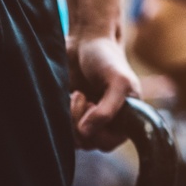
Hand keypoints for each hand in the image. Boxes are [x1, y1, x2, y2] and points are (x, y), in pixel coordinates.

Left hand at [68, 34, 140, 150]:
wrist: (86, 42)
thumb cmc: (107, 58)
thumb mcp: (118, 82)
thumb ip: (108, 110)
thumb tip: (86, 133)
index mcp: (124, 121)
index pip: (107, 144)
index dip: (96, 129)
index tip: (93, 104)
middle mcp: (106, 125)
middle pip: (87, 144)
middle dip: (80, 121)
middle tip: (82, 96)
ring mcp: (87, 122)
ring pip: (73, 139)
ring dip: (70, 117)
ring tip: (77, 94)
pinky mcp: (70, 116)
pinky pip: (61, 130)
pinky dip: (61, 115)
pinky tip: (69, 97)